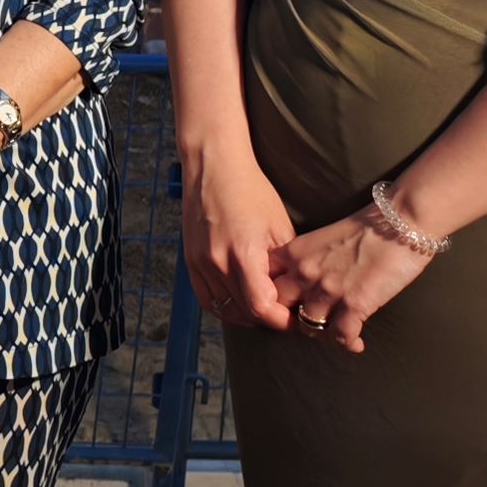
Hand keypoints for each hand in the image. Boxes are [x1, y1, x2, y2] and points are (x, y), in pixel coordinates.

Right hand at [180, 142, 299, 332]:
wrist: (213, 165)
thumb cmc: (250, 190)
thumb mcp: (279, 227)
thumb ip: (284, 265)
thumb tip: (294, 294)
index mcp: (243, 255)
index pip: (262, 308)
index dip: (282, 320)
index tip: (296, 319)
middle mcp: (217, 263)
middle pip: (244, 313)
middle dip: (269, 319)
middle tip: (287, 315)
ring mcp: (200, 263)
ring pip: (224, 309)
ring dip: (247, 315)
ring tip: (265, 308)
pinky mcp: (190, 260)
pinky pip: (206, 298)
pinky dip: (224, 307)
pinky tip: (239, 303)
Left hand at [269, 202, 440, 351]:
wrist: (400, 222)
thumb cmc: (366, 229)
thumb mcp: (321, 238)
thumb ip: (307, 260)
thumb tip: (302, 284)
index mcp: (294, 253)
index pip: (266, 283)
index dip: (274, 299)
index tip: (288, 307)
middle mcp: (305, 272)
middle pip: (282, 308)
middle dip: (292, 319)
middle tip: (311, 324)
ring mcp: (328, 289)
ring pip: (309, 327)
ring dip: (322, 334)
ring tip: (336, 333)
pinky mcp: (354, 304)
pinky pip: (340, 336)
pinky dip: (348, 343)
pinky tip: (356, 343)